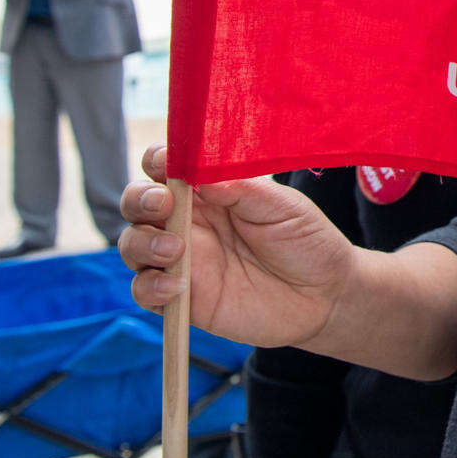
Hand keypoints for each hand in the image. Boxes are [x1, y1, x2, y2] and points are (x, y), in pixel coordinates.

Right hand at [119, 145, 357, 348]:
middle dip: (140, 199)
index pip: (166, 168)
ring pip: (133, 245)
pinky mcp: (182, 298)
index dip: (158, 160)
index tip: (166, 162)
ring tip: (176, 250)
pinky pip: (144, 291)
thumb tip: (203, 176)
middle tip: (164, 204)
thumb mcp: (283, 207)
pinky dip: (150, 287)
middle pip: (138, 203)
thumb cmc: (305, 241)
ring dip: (142, 244)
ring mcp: (182, 260)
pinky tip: (177, 287)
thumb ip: (243, 190)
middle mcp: (188, 222)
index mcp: (209, 191)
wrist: (323, 296)